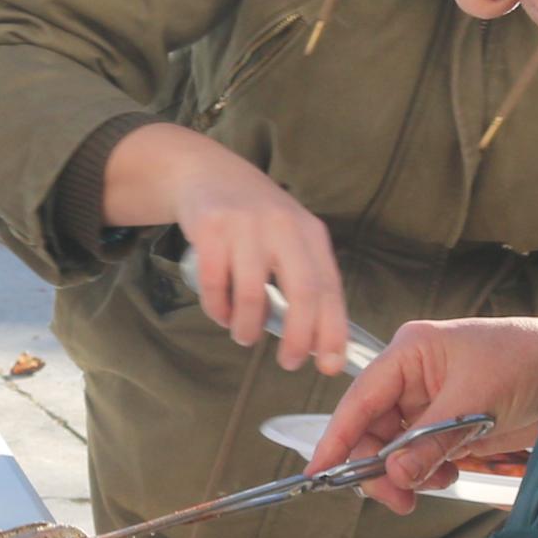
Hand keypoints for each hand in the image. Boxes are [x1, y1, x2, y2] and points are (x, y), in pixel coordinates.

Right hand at [104, 124, 346, 374]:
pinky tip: (221, 314)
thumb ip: (302, 278)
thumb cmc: (253, 218)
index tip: (330, 364)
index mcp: (310, 232)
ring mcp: (245, 225)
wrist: (205, 172)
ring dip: (248, 327)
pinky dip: (218, 309)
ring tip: (244, 336)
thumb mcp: (289, 236)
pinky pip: (215, 284)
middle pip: (303, 292)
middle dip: (299, 338)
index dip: (333, 330)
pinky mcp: (210, 228)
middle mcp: (283, 226)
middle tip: (290, 363)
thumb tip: (315, 341)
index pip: (330, 288)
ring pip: (252, 295)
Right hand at [309, 314, 537, 505]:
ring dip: (407, 473)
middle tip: (399, 499)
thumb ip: (430, 441)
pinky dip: (427, 471)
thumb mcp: (475, 401)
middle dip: (380, 466)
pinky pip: (420, 455)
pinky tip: (448, 474)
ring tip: (435, 484)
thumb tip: (395, 476)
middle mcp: (412, 376)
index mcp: (409, 352)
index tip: (320, 473)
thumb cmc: (525, 360)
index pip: (360, 399)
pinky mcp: (448, 423)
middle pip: (372, 429)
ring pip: (395, 448)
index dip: (338, 437)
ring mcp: (429, 401)